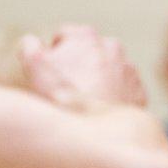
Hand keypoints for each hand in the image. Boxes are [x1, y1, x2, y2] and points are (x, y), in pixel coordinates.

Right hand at [20, 25, 149, 109]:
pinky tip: (99, 111)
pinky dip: (111, 97)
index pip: (63, 37)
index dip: (52, 55)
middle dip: (77, 66)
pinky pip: (121, 90)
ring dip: (96, 81)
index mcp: (86, 35)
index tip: (50, 73)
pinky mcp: (138, 90)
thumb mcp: (35, 66)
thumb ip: (29, 46)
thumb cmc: (64, 97)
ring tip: (83, 102)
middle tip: (66, 89)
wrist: (99, 132)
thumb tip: (33, 42)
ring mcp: (128, 68)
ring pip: (106, 71)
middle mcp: (112, 46)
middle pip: (87, 53)